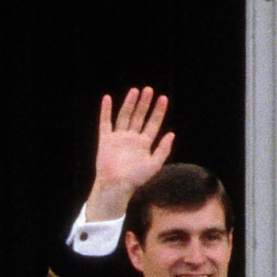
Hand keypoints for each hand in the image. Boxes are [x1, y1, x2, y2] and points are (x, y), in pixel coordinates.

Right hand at [85, 86, 173, 221]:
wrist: (116, 186)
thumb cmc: (135, 179)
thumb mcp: (155, 164)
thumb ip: (163, 149)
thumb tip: (171, 134)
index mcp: (144, 144)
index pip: (153, 123)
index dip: (158, 111)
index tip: (163, 98)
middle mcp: (131, 139)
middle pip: (139, 117)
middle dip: (144, 104)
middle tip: (149, 90)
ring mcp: (118, 138)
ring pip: (124, 116)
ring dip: (129, 103)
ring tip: (135, 90)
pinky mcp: (105, 140)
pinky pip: (105, 122)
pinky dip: (105, 111)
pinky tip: (107, 98)